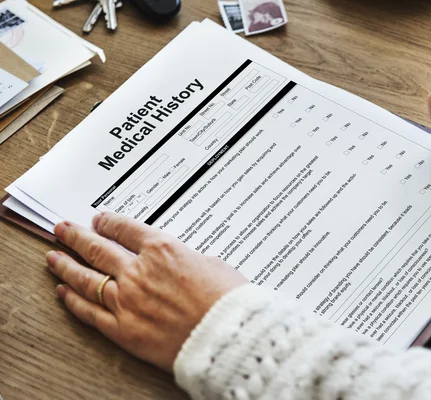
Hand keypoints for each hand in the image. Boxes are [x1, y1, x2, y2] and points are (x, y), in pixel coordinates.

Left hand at [46, 212, 246, 371]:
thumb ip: (185, 259)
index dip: (108, 222)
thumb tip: (175, 262)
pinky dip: (73, 301)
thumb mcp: (211, 264)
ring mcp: (127, 300)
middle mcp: (138, 271)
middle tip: (62, 230)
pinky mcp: (123, 329)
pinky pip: (90, 312)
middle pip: (98, 249)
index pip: (125, 229)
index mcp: (162, 249)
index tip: (98, 220)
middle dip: (77, 237)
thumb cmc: (227, 299)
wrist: (227, 335)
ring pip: (86, 278)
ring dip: (66, 265)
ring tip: (53, 257)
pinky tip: (63, 292)